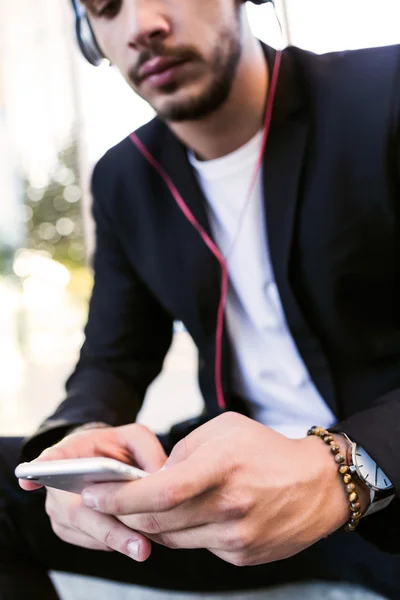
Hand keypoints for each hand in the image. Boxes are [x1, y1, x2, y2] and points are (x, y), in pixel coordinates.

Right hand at [19, 424, 166, 560]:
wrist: (105, 461)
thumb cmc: (116, 447)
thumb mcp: (135, 437)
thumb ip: (148, 451)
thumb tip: (160, 477)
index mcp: (67, 453)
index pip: (48, 459)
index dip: (40, 469)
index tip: (30, 480)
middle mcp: (55, 483)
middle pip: (76, 510)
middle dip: (109, 530)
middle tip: (138, 545)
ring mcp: (58, 510)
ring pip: (87, 531)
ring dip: (115, 539)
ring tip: (142, 546)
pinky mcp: (68, 530)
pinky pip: (93, 542)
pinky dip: (114, 542)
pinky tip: (134, 537)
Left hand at [81, 412, 349, 566]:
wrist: (318, 485)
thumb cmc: (267, 449)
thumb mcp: (224, 429)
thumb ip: (184, 451)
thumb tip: (155, 475)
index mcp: (222, 467)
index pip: (161, 492)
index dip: (121, 498)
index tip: (92, 495)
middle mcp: (229, 506)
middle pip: (158, 522)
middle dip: (125, 514)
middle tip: (107, 502)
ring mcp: (236, 535)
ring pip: (173, 539)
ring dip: (152, 525)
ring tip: (145, 507)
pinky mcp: (242, 555)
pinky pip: (198, 547)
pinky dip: (185, 532)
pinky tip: (193, 515)